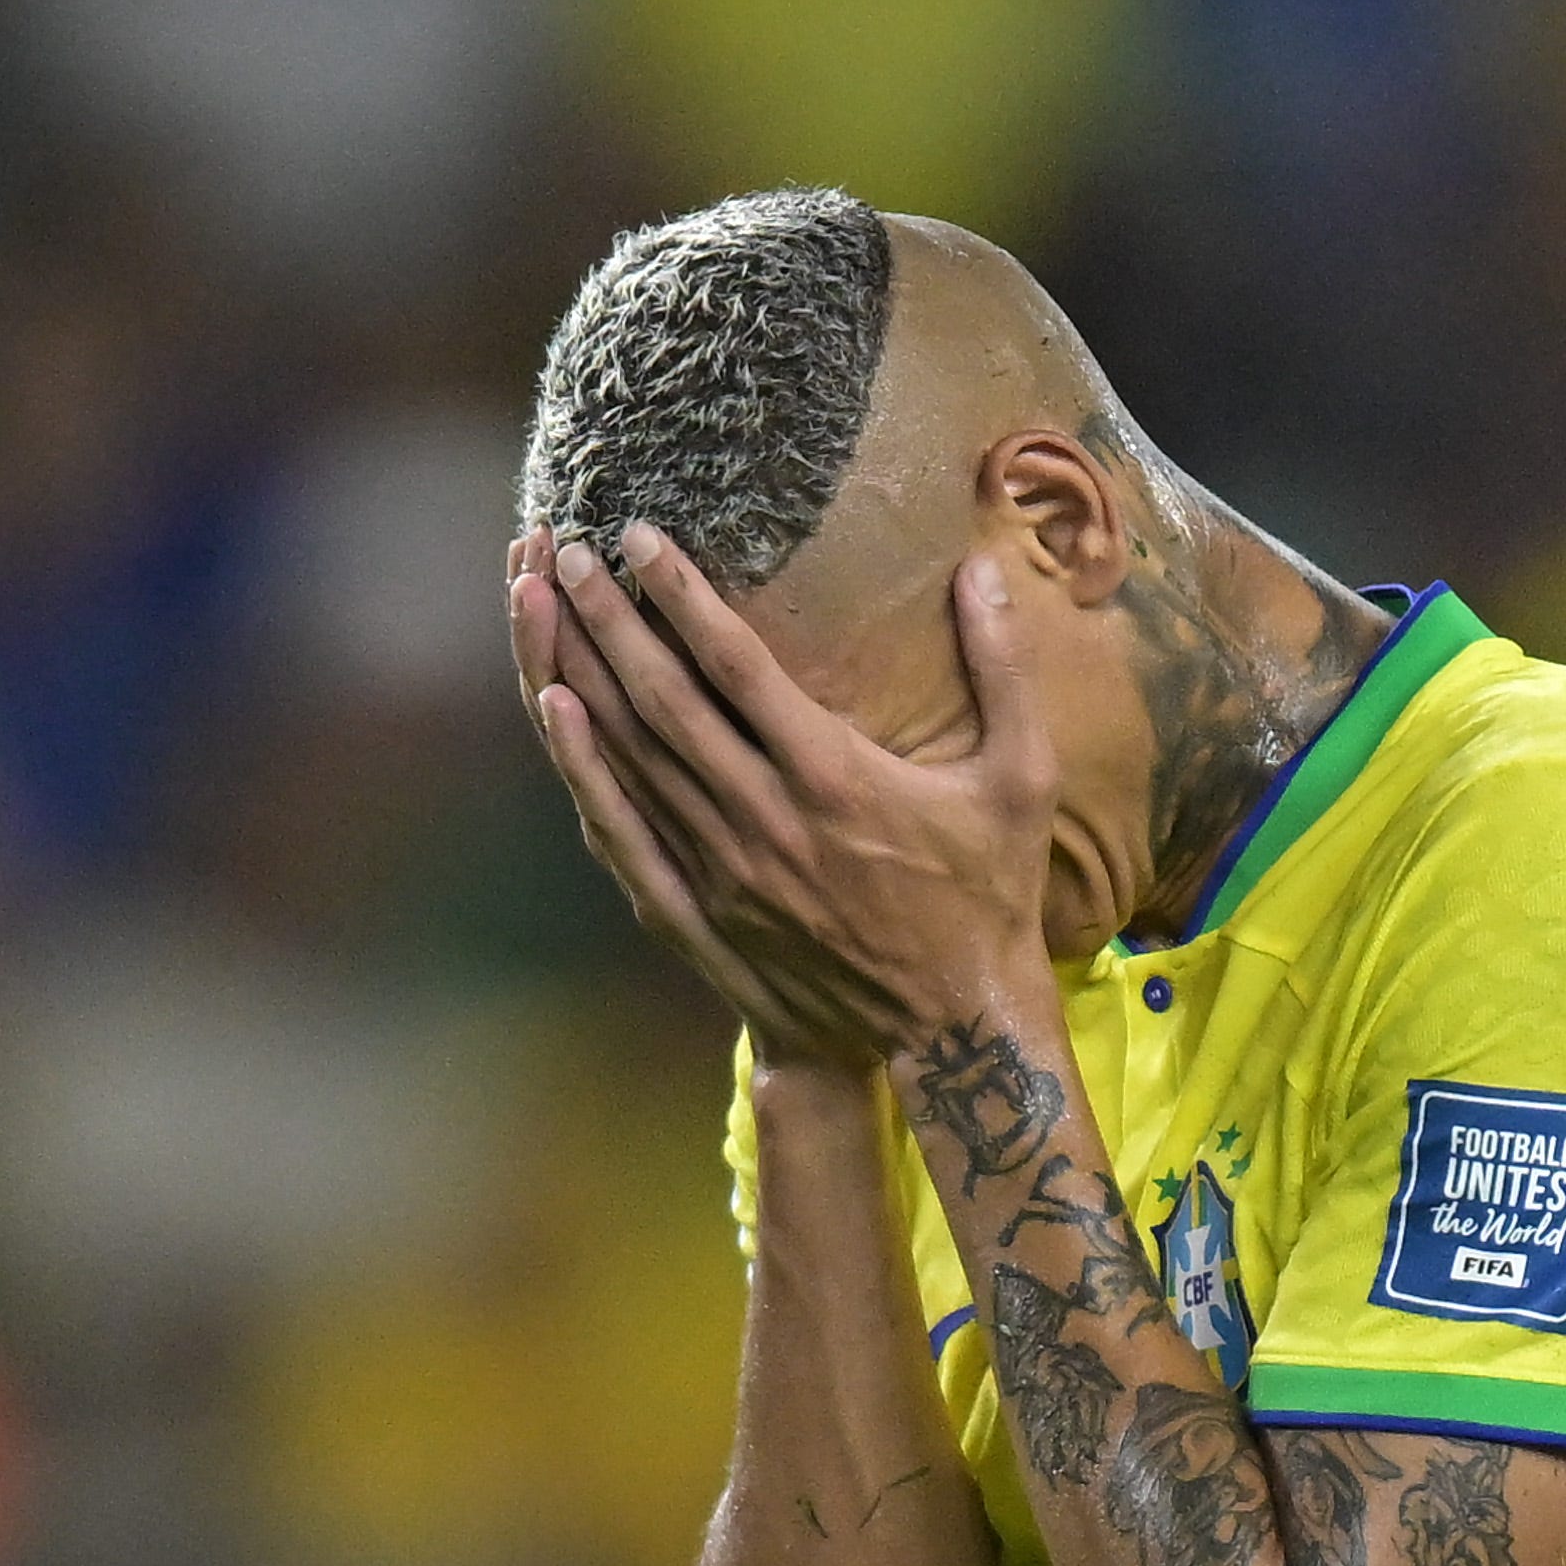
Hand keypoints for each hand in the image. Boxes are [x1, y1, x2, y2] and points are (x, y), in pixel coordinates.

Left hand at [505, 521, 1059, 1062]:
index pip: (734, 664)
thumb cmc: (990, 897)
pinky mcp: (700, 914)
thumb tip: (980, 568)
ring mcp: (722, 871)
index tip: (635, 536)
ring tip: (543, 606)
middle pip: (661, 700)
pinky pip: (623, 831)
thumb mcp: (1022, 780)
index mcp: (835, 778)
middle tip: (562, 552)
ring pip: (630, 757)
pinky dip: (583, 767)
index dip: (679, 593)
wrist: (953, 1029)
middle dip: (607, 618)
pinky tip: (554, 710)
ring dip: (581, 673)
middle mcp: (764, 819)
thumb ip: (1002, 669)